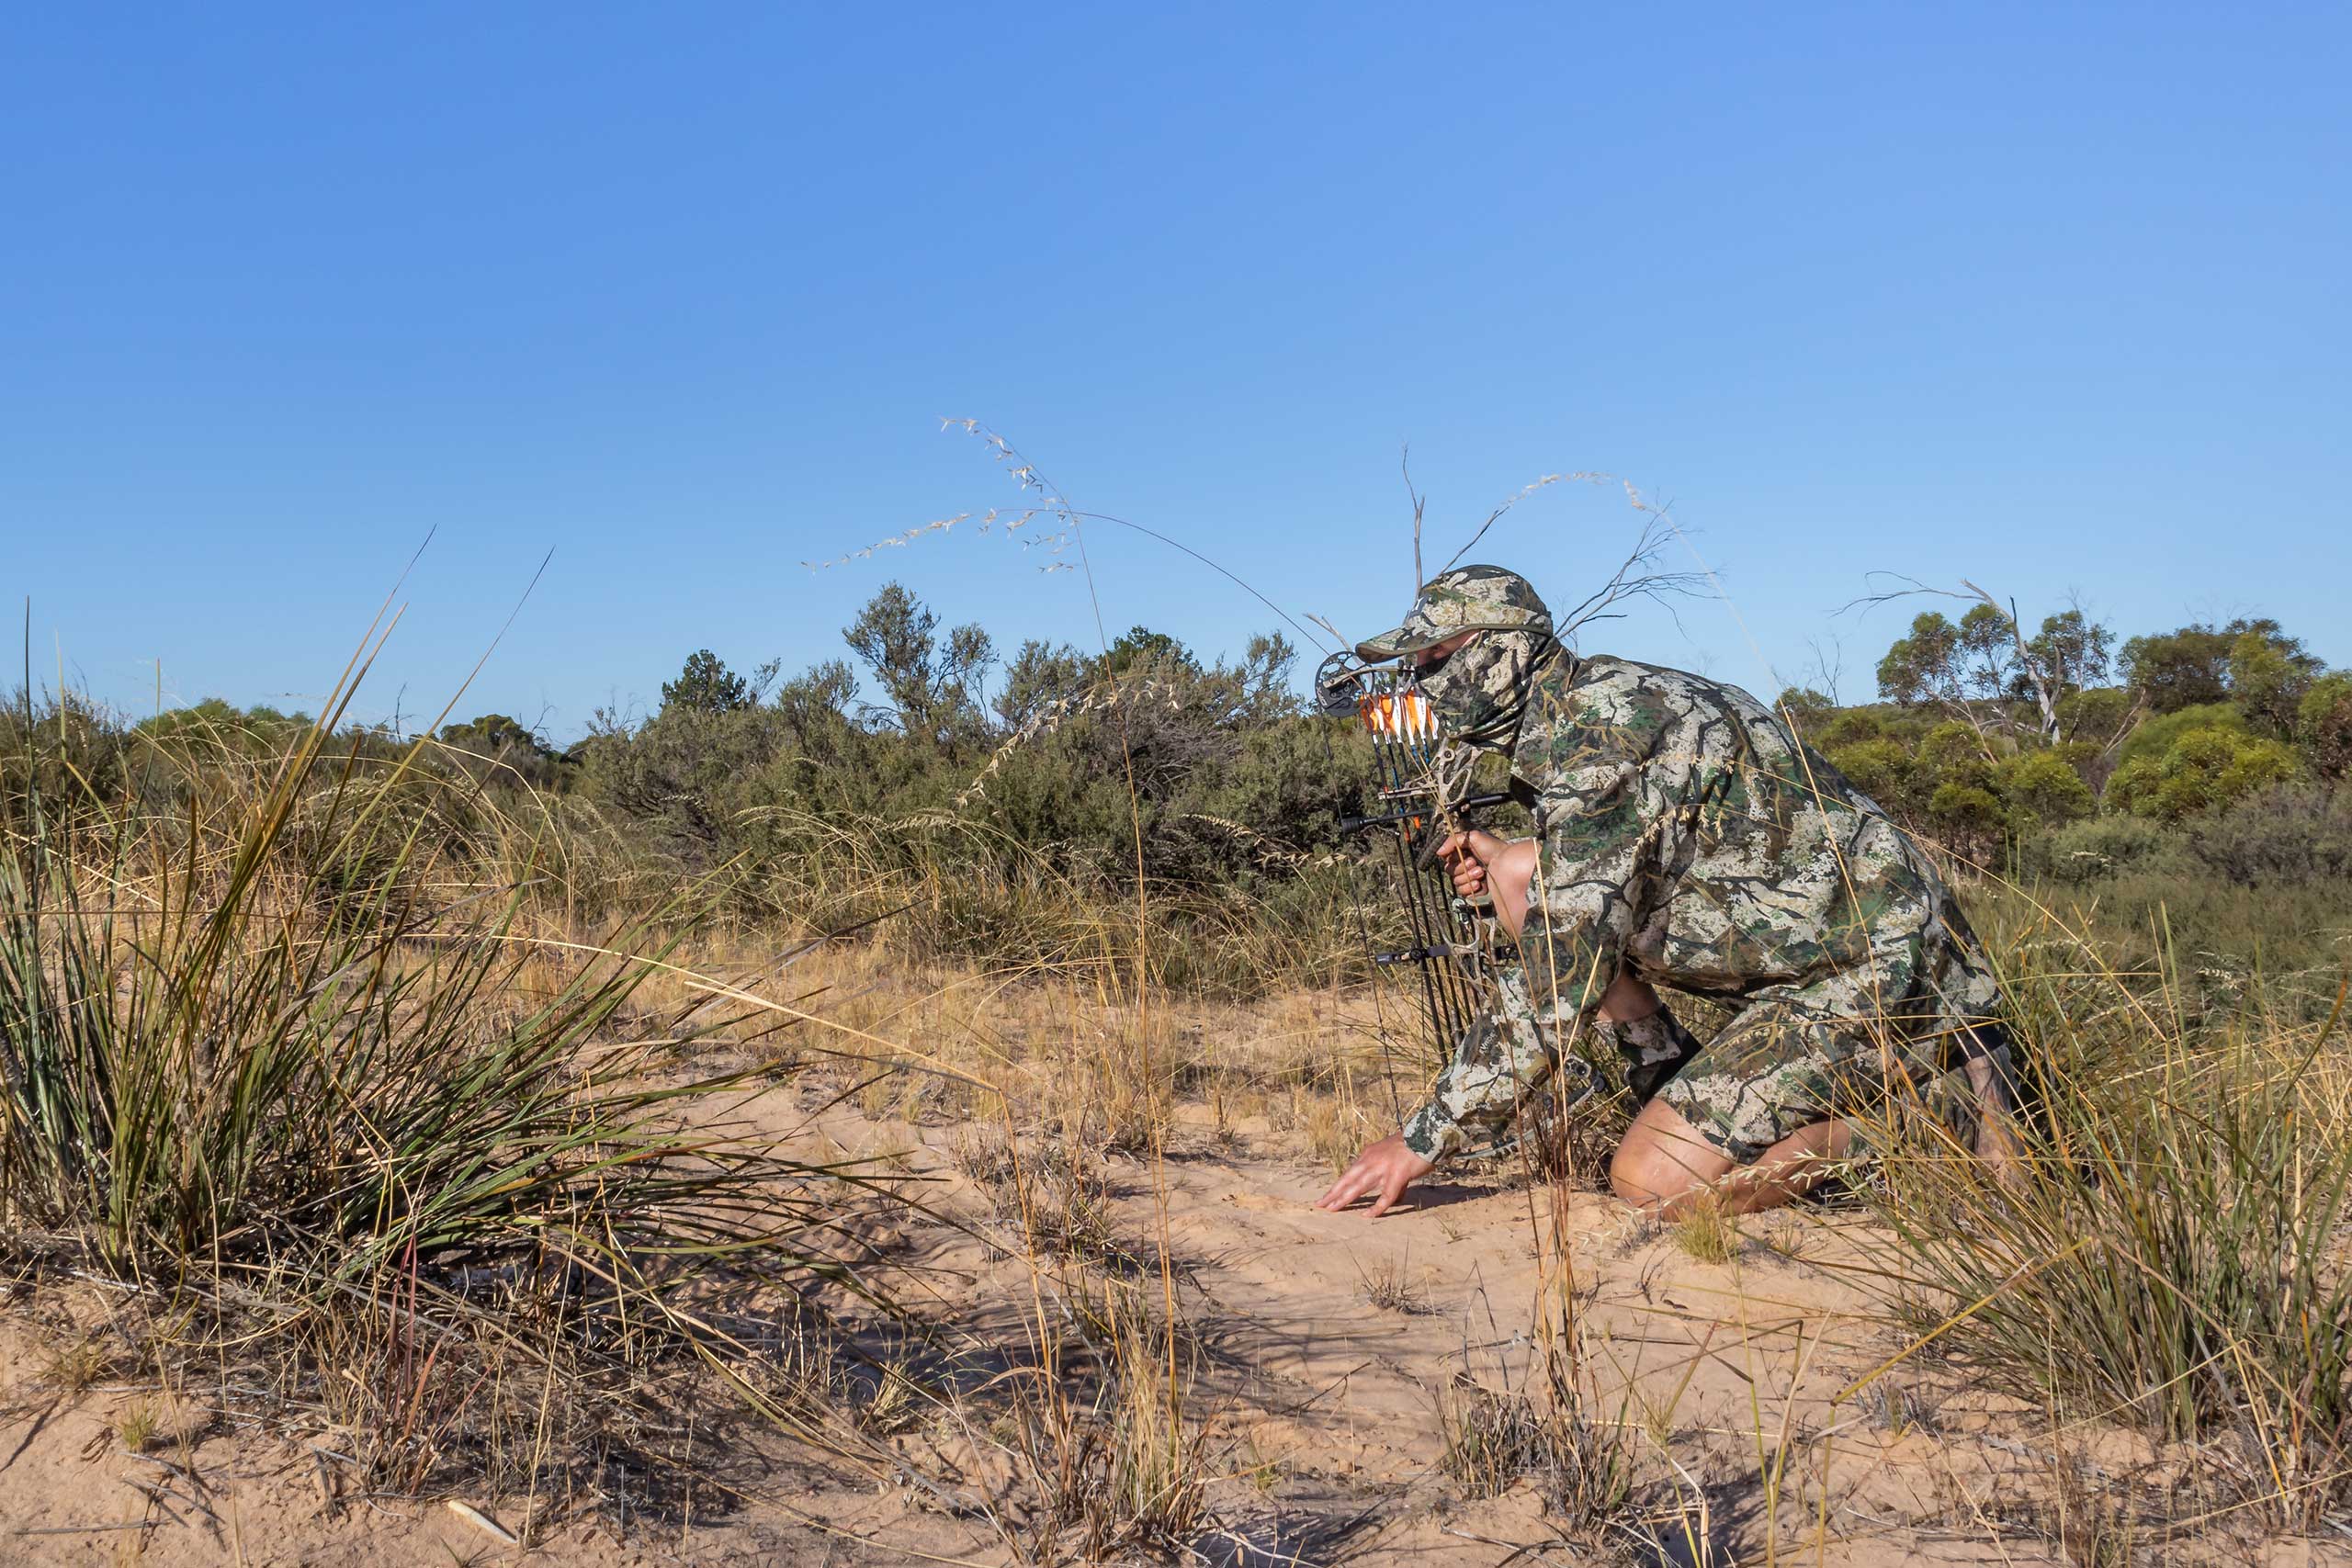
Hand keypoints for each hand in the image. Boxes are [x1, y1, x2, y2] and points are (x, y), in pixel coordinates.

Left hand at [1313, 1134, 1435, 1217]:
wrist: (1427, 1134)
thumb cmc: (1413, 1147)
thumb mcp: (1393, 1157)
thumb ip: (1389, 1177)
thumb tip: (1392, 1197)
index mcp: (1369, 1155)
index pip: (1349, 1173)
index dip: (1337, 1186)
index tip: (1327, 1195)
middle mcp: (1372, 1161)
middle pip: (1348, 1180)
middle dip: (1333, 1193)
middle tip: (1319, 1205)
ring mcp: (1383, 1168)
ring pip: (1359, 1187)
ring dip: (1344, 1199)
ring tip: (1332, 1210)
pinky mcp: (1397, 1176)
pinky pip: (1385, 1197)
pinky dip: (1375, 1208)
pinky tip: (1366, 1216)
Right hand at [1436, 829, 1504, 900]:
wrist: (1507, 864)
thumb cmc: (1494, 848)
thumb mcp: (1472, 836)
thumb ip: (1452, 841)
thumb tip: (1438, 852)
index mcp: (1463, 854)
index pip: (1448, 861)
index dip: (1454, 859)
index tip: (1465, 855)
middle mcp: (1466, 867)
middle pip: (1451, 872)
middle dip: (1463, 868)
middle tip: (1475, 863)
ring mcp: (1471, 879)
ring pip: (1457, 883)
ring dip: (1468, 877)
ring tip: (1481, 872)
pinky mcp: (1476, 891)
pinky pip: (1464, 893)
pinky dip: (1470, 888)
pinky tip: (1479, 883)